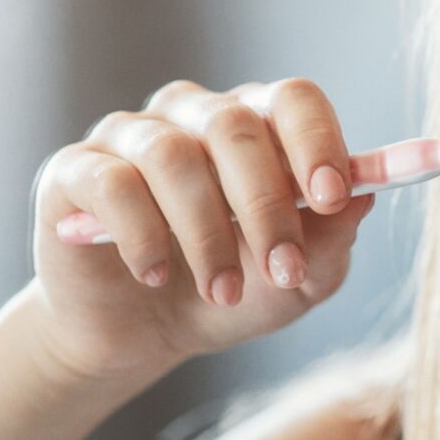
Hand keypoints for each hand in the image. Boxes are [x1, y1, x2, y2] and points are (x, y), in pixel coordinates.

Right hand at [29, 78, 375, 382]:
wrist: (142, 339)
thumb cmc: (230, 296)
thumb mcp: (294, 285)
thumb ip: (331, 243)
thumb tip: (363, 198)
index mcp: (257, 130)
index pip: (292, 101)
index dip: (316, 142)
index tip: (333, 197)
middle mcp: (194, 117)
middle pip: (236, 126)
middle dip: (267, 205)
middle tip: (282, 270)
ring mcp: (132, 138)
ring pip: (174, 156)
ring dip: (208, 235)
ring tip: (223, 293)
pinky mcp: (76, 171)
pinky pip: (114, 185)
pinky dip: (143, 237)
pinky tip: (155, 276)